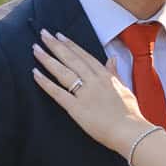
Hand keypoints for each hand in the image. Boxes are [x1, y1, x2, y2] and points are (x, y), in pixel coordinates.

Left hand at [29, 34, 148, 154]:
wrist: (130, 131)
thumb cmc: (130, 114)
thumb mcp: (125, 88)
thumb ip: (114, 73)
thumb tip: (112, 59)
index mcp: (105, 76)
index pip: (84, 56)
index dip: (71, 45)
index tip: (60, 36)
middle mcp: (93, 81)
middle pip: (71, 59)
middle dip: (56, 45)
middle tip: (44, 34)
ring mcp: (84, 93)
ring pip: (63, 72)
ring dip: (48, 59)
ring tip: (36, 49)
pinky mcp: (76, 108)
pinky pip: (58, 93)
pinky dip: (46, 83)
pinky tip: (35, 74)